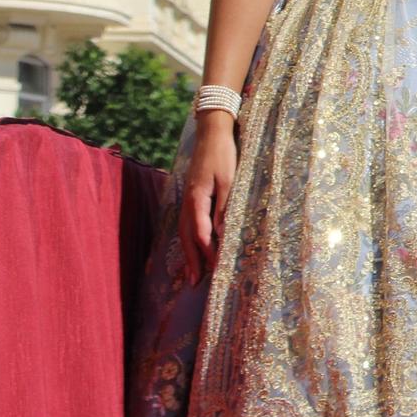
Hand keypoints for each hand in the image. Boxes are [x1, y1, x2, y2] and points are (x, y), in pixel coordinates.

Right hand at [180, 115, 236, 283]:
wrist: (212, 133)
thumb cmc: (224, 155)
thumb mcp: (230, 179)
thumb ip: (226, 205)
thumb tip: (222, 232)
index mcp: (198, 199)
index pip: (202, 234)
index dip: (208, 253)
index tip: (216, 269)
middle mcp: (189, 203)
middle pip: (188, 238)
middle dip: (192, 261)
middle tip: (195, 283)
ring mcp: (188, 200)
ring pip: (185, 233)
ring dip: (188, 254)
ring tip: (191, 275)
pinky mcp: (192, 197)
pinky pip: (188, 224)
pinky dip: (189, 240)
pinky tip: (193, 248)